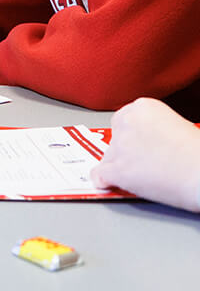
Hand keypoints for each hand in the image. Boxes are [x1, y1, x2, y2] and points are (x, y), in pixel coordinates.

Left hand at [91, 97, 199, 211]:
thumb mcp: (177, 125)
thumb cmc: (198, 153)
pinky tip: (108, 184)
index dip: (131, 135)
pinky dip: (104, 181)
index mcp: (143, 107)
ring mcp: (121, 146)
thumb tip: (145, 143)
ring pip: (108, 157)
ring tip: (141, 176)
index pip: (124, 119)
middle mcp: (128, 122)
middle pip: (114, 137)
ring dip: (118, 166)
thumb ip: (154, 129)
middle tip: (141, 160)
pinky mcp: (118, 170)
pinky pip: (100, 176)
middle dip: (124, 149)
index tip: (137, 144)